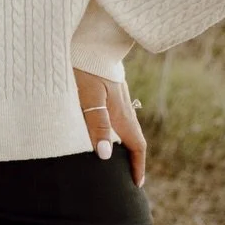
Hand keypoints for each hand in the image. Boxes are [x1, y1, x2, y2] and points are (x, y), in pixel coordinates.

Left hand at [74, 69, 145, 186]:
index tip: (137, 183)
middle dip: (132, 160)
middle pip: (132, 140)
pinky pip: (116, 118)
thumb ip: (97, 124)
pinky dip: (115, 131)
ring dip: (123, 145)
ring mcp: (117, 99)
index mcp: (121, 114)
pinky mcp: (110, 91)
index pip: (137, 146)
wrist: (91, 41)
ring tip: (114, 160)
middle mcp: (123, 108)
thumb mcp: (89, 98)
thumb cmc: (86, 69)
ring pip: (124, 128)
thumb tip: (106, 155)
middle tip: (126, 177)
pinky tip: (102, 132)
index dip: (138, 166)